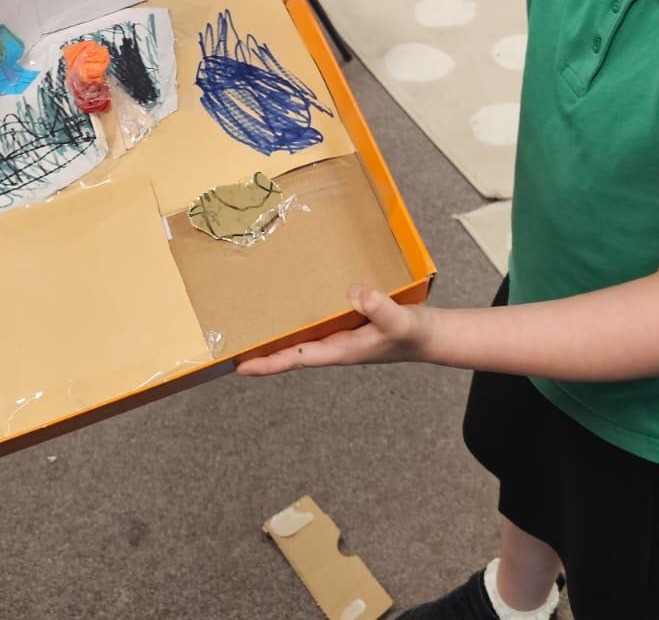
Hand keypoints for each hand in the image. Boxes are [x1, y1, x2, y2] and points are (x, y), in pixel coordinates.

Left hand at [237, 286, 434, 374]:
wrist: (429, 335)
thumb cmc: (413, 334)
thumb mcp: (399, 321)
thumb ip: (380, 308)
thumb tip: (353, 292)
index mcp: (340, 350)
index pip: (296, 359)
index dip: (268, 363)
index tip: (239, 367)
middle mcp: (334, 344)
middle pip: (290, 350)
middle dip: (262, 350)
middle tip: (229, 345)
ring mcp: (339, 334)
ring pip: (301, 336)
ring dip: (277, 333)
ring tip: (249, 323)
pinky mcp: (346, 321)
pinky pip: (315, 320)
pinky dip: (298, 315)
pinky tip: (289, 303)